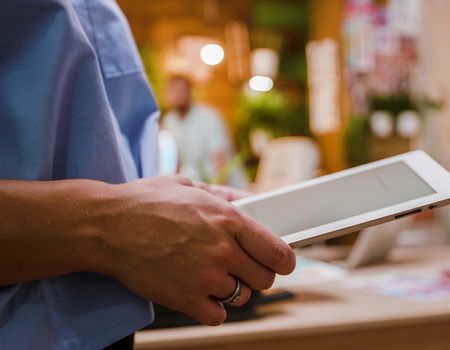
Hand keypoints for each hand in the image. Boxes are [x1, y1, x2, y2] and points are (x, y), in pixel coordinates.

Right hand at [96, 176, 294, 324]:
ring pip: (242, 297)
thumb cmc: (145, 202)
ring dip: (232, 290)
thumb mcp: (190, 185)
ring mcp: (206, 277)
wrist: (106, 226)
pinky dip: (212, 309)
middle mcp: (223, 250)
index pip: (279, 253)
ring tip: (211, 276)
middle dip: (257, 275)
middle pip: (265, 279)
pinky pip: (218, 316)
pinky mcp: (186, 299)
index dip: (285, 261)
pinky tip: (200, 294)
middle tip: (241, 268)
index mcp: (229, 220)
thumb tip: (253, 202)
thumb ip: (226, 196)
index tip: (281, 264)